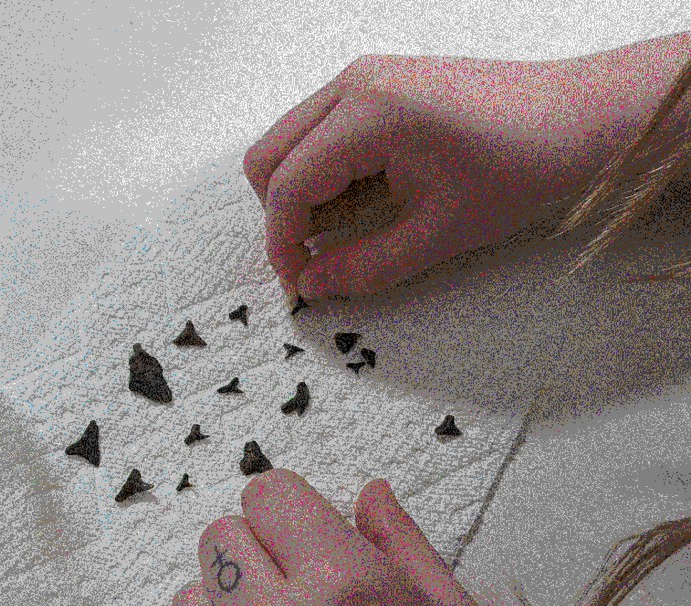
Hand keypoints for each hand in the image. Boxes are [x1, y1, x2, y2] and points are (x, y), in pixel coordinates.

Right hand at [243, 53, 587, 300]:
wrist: (581, 115)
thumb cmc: (522, 168)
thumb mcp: (439, 233)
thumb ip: (364, 266)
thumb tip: (311, 284)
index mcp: (367, 114)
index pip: (287, 185)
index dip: (282, 244)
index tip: (299, 285)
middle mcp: (354, 83)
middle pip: (268, 156)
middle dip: (282, 216)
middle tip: (317, 258)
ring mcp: (365, 77)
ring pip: (289, 141)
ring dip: (301, 194)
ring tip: (347, 230)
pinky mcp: (379, 83)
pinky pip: (319, 131)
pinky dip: (323, 172)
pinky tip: (365, 198)